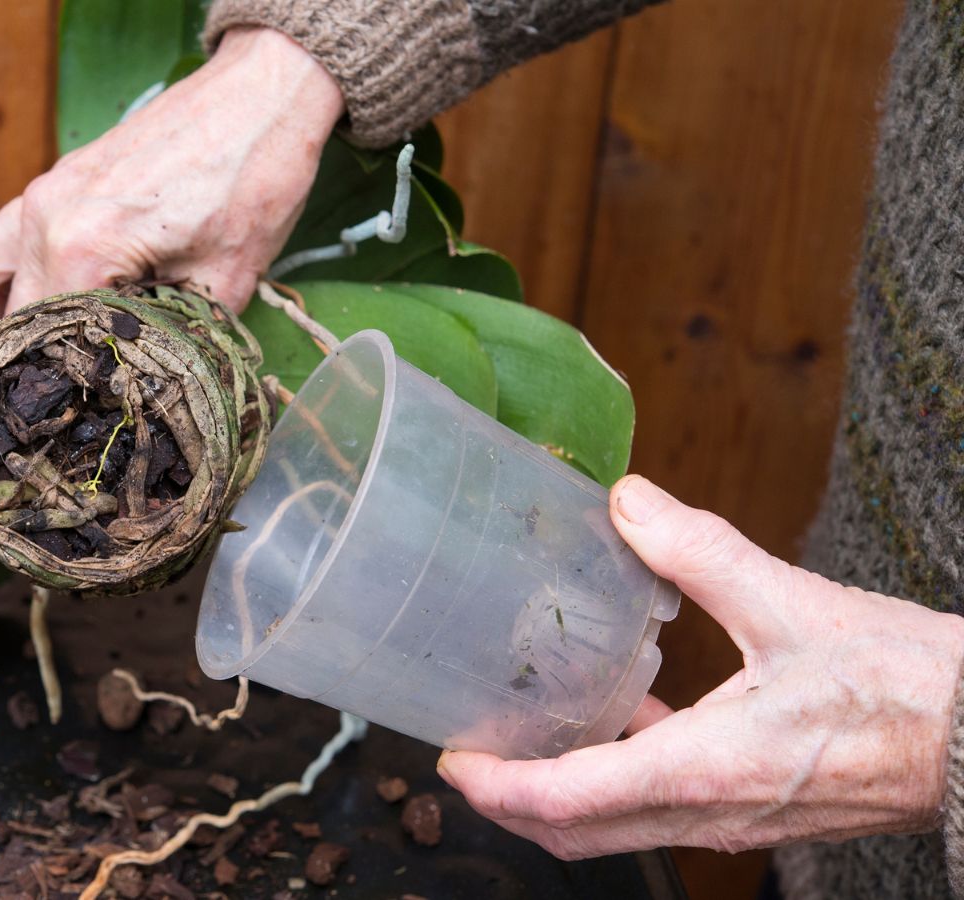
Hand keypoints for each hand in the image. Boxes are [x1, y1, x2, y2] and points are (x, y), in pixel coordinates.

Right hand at [0, 27, 344, 369]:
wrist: (262, 94)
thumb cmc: (253, 178)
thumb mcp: (225, 280)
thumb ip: (173, 337)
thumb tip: (148, 389)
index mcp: (82, 246)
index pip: (36, 342)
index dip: (42, 394)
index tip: (44, 434)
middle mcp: (45, 218)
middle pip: (1, 314)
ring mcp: (44, 194)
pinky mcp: (57, 183)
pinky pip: (0, 237)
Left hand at [438, 475, 963, 858]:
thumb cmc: (904, 685)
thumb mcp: (789, 603)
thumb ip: (697, 551)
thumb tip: (628, 503)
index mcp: (701, 771)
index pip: (566, 802)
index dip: (496, 788)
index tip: (451, 760)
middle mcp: (706, 813)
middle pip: (576, 832)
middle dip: (510, 803)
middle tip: (467, 754)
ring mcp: (731, 822)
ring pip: (616, 829)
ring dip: (559, 797)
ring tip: (523, 736)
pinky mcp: (754, 813)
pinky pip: (661, 812)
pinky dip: (618, 782)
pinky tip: (624, 718)